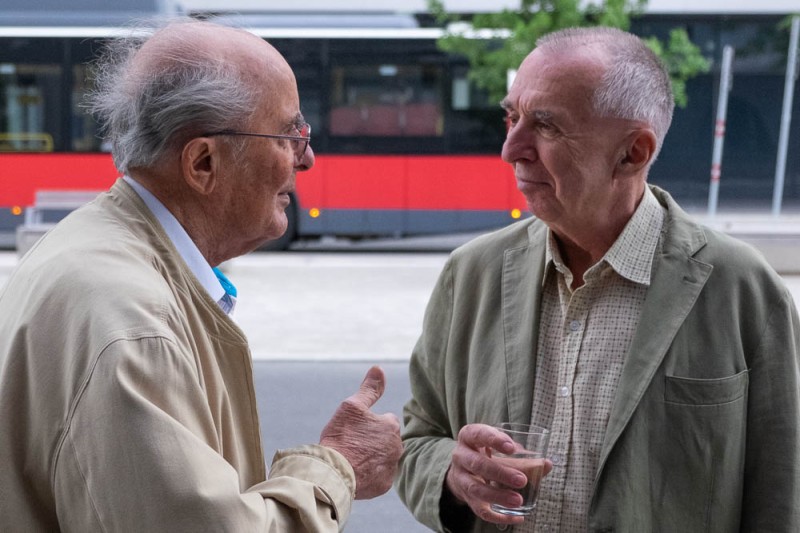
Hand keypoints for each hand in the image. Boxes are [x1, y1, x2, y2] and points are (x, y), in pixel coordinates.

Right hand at [320, 366, 402, 499]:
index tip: (355, 430)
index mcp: (391, 426)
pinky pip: (379, 477)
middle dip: (373, 442)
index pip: (385, 421)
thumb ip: (369, 388)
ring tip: (353, 459)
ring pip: (383, 458)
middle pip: (385, 441)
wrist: (333, 471)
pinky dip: (370, 475)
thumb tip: (378, 368)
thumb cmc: (341, 436)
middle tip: (352, 445)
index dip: (369, 425)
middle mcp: (397, 447)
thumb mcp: (352, 406)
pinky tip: (356, 473)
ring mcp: (391, 467)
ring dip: (373, 458)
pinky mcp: (384, 485)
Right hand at [445, 424, 551, 524]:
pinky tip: (517, 517)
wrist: (463, 469)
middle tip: (521, 479)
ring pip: (476, 488)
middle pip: (477, 464)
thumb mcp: (498, 447)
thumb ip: (522, 456)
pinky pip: (480, 510)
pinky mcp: (466, 498)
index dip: (494, 440)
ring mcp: (461, 478)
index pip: (479, 434)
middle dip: (500, 473)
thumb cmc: (486, 453)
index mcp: (469, 437)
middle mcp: (461, 456)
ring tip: (518, 500)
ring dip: (498, 496)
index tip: (511, 448)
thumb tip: (547, 464)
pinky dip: (498, 516)